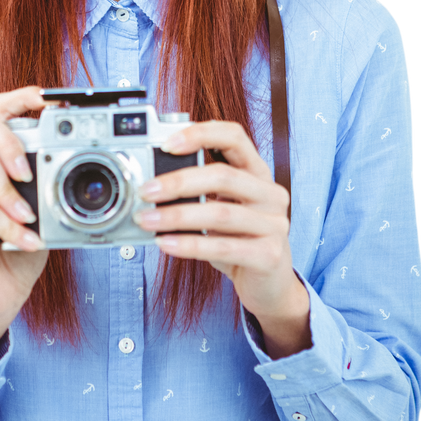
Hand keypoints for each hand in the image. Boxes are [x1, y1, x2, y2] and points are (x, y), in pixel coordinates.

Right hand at [0, 86, 60, 336]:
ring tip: (29, 216)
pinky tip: (27, 241)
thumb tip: (76, 163)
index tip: (46, 97)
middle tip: (29, 169)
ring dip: (11, 189)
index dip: (17, 99)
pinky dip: (10, 226)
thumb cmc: (17, 254)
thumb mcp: (41, 212)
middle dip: (9, 137)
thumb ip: (47, 186)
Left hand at [134, 121, 296, 320]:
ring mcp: (274, 225)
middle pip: (223, 176)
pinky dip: (189, 244)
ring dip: (176, 216)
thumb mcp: (222, 209)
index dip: (201, 134)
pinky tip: (165, 243)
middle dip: (178, 182)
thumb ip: (199, 193)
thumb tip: (152, 185)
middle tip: (146, 191)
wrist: (270, 286)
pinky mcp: (269, 255)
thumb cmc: (240, 241)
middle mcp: (271, 194)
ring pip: (220, 213)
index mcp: (258, 173)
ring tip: (147, 220)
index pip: (234, 136)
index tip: (167, 144)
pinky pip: (222, 247)